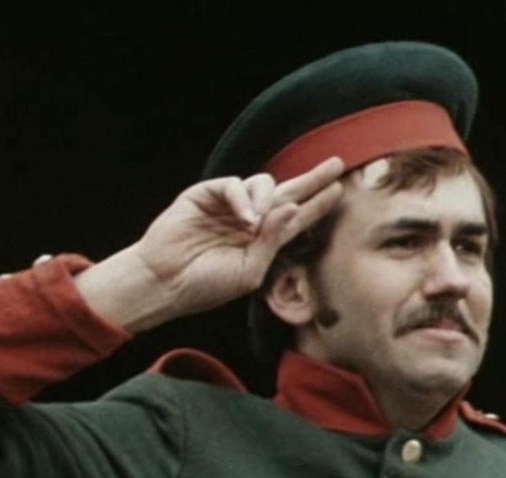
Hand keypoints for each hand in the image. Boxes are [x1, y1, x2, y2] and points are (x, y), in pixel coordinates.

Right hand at [76, 157, 343, 331]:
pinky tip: (245, 218)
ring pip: (264, 184)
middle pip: (289, 192)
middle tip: (337, 164)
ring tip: (257, 224)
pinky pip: (234, 184)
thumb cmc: (206, 285)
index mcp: (264, 240)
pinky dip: (243, 198)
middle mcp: (251, 220)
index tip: (340, 190)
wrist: (165, 282)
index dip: (319, 204)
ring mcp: (230, 206)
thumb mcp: (249, 272)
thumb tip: (293, 208)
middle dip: (312, 179)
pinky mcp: (207, 194)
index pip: (298, 217)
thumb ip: (273, 241)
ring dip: (268, 199)